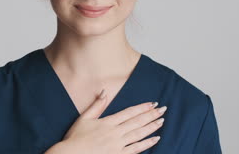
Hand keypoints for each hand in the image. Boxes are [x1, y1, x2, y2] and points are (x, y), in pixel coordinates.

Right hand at [48, 89, 166, 153]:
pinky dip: (147, 143)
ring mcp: (117, 145)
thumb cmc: (75, 138)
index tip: (152, 103)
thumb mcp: (84, 118)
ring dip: (152, 127)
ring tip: (162, 121)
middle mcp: (115, 133)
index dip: (142, 107)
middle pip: (137, 121)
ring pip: (139, 134)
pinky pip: (136, 149)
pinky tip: (155, 139)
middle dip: (151, 115)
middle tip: (163, 109)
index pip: (129, 112)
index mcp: (107, 122)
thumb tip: (104, 91)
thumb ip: (96, 105)